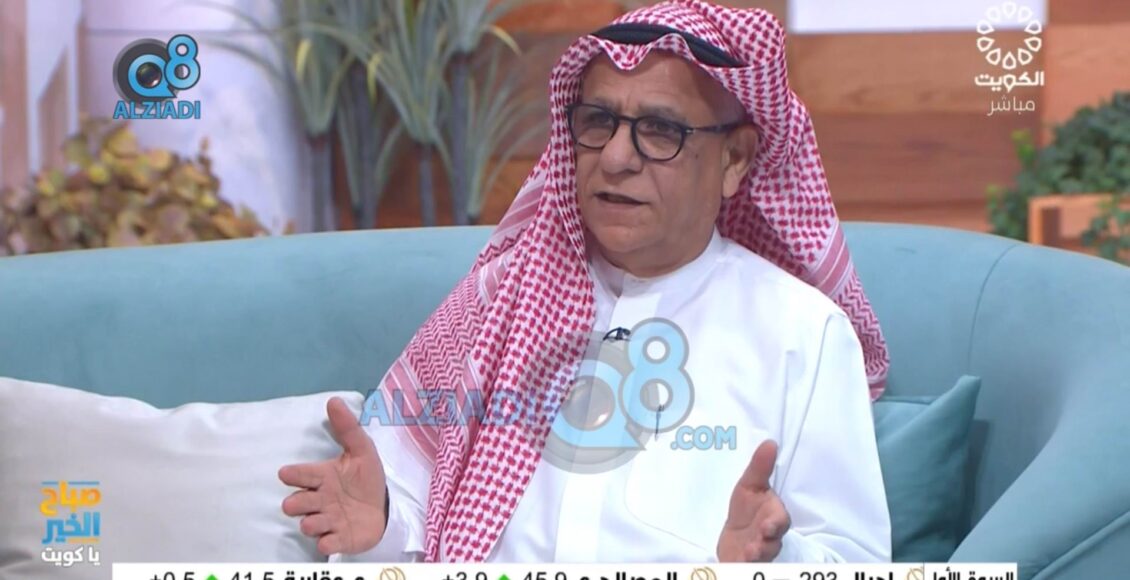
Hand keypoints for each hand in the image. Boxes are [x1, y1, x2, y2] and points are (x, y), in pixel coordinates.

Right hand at [279, 396, 387, 554]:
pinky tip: (332, 539)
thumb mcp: (362, 450)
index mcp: (322, 478)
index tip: (287, 473)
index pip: (300, 475)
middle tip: (306, 500)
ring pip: (308, 525)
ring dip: (313, 523)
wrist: (383, 508)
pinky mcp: (338, 539)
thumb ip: (348, 428)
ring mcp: (327, 521)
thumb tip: (334, 400)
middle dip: (297, 503)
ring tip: (324, 519)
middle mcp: (320, 500)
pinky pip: (325, 544)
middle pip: (295, 503)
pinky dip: (327, 543)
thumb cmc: (366, 478)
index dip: (293, 474)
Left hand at [717, 440, 790, 561]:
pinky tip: (733, 565)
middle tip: (755, 548)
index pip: (780, 521)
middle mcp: (768, 539)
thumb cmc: (746, 511)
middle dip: (765, 545)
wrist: (734, 540)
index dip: (776, 524)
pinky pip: (746, 568)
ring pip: (761, 559)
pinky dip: (740, 567)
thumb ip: (759, 468)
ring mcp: (758, 554)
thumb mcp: (749, 486)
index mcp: (773, 518)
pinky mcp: (745, 566)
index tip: (768, 526)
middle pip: (772, 545)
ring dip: (754, 558)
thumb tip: (770, 442)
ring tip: (746, 556)